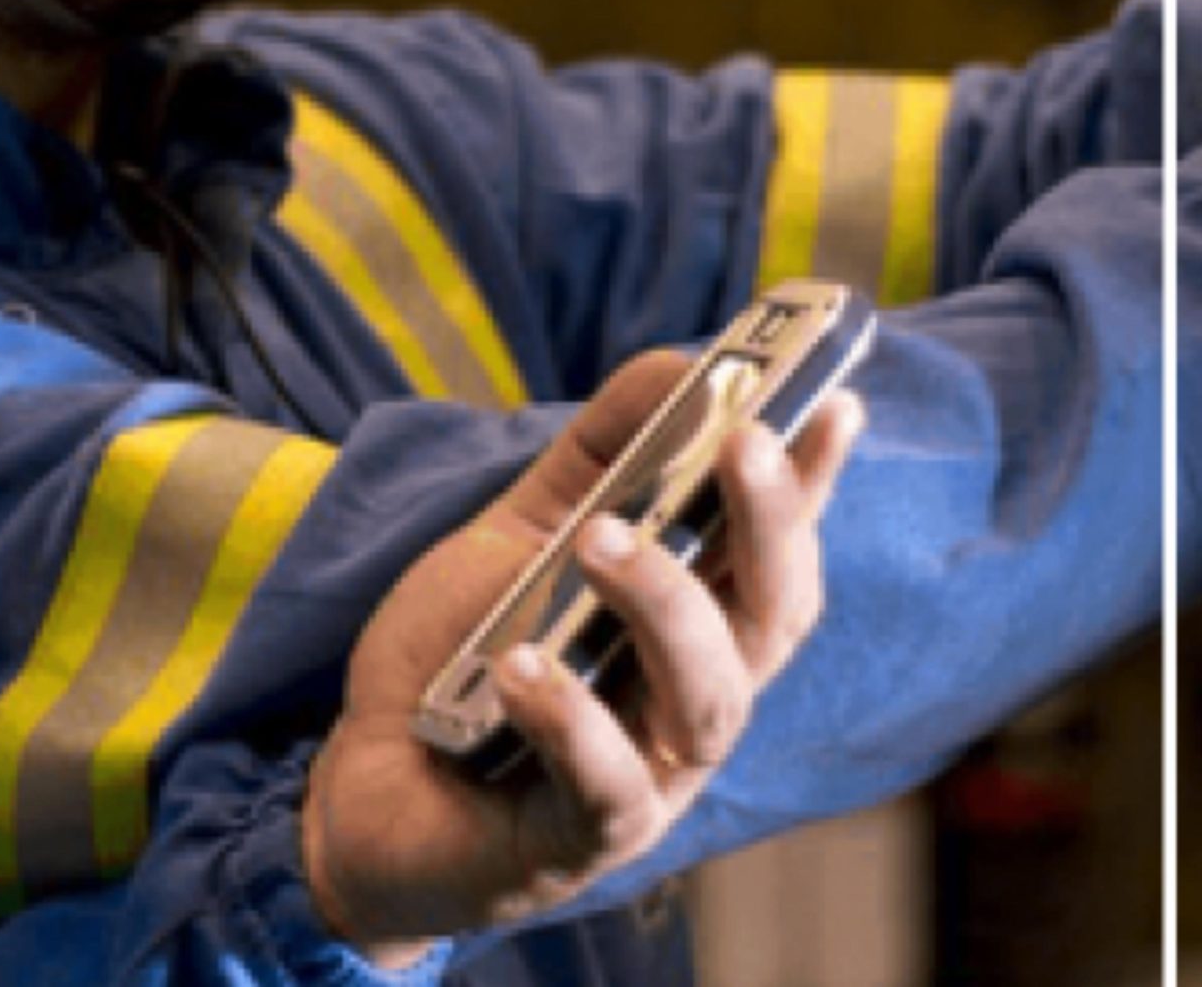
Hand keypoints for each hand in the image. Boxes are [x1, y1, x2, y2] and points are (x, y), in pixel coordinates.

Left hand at [299, 348, 864, 966]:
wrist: (367, 787)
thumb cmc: (462, 661)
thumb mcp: (518, 536)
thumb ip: (596, 459)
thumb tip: (681, 362)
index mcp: (689, 627)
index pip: (774, 550)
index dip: (812, 481)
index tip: (836, 397)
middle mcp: (688, 701)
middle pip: (771, 619)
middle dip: (770, 526)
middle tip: (739, 442)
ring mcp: (647, 776)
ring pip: (706, 701)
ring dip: (664, 608)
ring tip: (598, 542)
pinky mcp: (579, 839)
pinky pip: (604, 788)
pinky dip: (571, 721)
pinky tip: (522, 667)